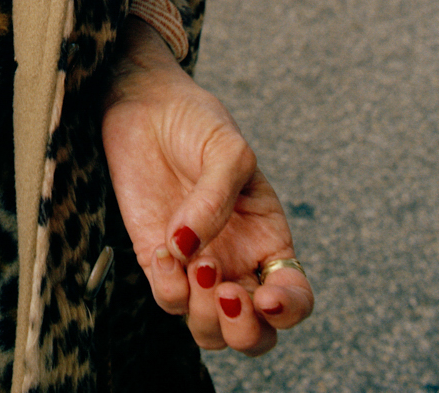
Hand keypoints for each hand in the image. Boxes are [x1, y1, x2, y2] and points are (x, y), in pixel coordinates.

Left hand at [102, 22, 312, 355]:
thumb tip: (192, 249)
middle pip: (256, 334)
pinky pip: (169, 299)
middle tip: (226, 291)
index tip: (268, 298)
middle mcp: (237, 262)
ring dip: (206, 317)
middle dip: (246, 331)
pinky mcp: (157, 261)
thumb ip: (217, 199)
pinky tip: (163, 251)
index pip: (294, 297)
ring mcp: (196, 266)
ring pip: (211, 331)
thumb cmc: (196, 122)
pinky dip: (169, 288)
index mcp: (268, 238)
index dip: (290, 311)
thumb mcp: (226, 150)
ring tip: (196, 267)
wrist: (143, 104)